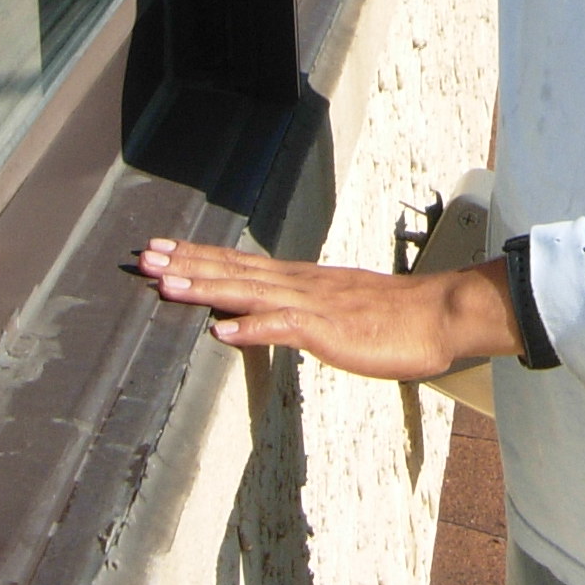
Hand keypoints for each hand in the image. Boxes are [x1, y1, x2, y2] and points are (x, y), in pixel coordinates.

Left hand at [131, 238, 524, 380]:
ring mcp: (314, 304)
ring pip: (250, 293)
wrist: (441, 315)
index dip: (199, 258)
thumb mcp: (338, 313)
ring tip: (166, 285)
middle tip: (143, 258)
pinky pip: (285, 328)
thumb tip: (266, 318)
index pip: (241, 265)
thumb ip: (302, 313)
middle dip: (187, 264)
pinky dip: (251, 329)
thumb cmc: (396, 319)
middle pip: (235, 271)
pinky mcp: (330, 330)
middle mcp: (301, 284)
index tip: (163, 252)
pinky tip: (222, 332)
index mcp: (303, 281)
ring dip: (206, 288)